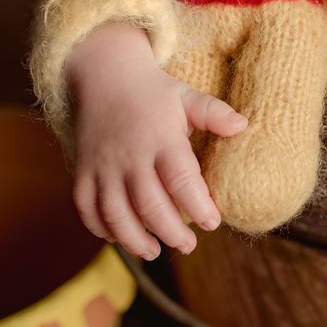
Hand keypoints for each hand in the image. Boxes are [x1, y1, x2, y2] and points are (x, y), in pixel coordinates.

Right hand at [67, 23, 247, 260]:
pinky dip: (101, 228)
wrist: (104, 75)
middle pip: (149, 204)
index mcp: (161, 138)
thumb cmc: (154, 92)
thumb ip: (214, 113)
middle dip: (170, 231)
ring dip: (134, 238)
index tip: (214, 223)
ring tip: (154, 251)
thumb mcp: (186, 96)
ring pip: (115, 213)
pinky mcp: (83, 172)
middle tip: (189, 245)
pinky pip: (86, 208)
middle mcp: (130, 155)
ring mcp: (103, 165)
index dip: (198, 205)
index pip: (181, 179)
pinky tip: (119, 238)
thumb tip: (243, 126)